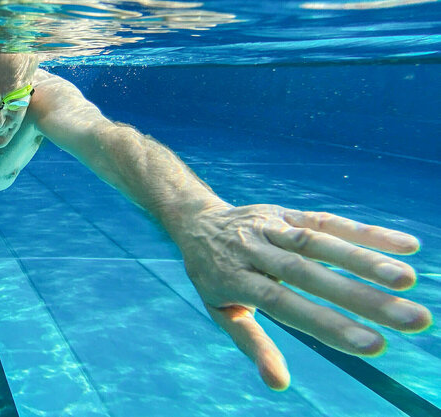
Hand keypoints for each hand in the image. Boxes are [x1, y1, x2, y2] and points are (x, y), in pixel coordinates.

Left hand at [176, 203, 431, 390]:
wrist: (197, 222)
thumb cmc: (214, 277)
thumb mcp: (222, 311)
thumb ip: (252, 343)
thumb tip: (279, 384)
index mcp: (236, 279)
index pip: (284, 303)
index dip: (327, 324)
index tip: (373, 346)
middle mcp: (254, 250)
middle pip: (308, 272)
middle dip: (361, 297)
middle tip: (412, 320)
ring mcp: (271, 227)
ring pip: (319, 241)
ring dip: (366, 259)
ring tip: (408, 281)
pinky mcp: (288, 212)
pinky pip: (328, 220)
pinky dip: (366, 231)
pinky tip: (406, 246)